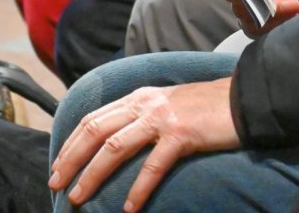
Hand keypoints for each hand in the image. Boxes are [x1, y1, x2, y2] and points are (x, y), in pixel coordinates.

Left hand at [48, 77, 239, 210]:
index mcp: (139, 97)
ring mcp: (163, 117)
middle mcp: (146, 104)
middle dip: (71, 159)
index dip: (72, 143)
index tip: (57, 166)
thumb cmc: (205, 108)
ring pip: (115, 147)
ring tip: (78, 198)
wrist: (242, 99)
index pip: (94, 117)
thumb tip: (116, 140)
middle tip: (56, 184)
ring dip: (93, 175)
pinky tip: (128, 208)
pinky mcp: (182, 133)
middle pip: (96, 130)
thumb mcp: (167, 104)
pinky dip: (138, 188)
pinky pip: (153, 165)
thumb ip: (142, 117)